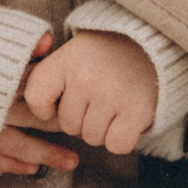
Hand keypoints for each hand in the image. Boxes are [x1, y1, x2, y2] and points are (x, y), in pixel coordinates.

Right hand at [0, 34, 80, 176]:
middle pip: (32, 117)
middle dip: (58, 124)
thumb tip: (48, 41)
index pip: (34, 86)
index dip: (56, 94)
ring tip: (71, 162)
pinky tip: (32, 169)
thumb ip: (14, 41)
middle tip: (84, 131)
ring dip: (46, 154)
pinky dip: (13, 165)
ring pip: (18, 145)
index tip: (77, 97)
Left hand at [23, 30, 157, 156]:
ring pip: (92, 138)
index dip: (46, 108)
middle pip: (68, 125)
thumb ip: (50, 78)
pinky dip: (121, 139)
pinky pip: (116, 145)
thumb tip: (38, 114)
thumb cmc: (105, 55)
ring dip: (102, 129)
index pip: (36, 98)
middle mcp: (86, 77)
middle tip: (99, 96)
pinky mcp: (137, 110)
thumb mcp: (73, 54)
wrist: (151, 42)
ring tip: (114, 103)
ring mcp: (111, 94)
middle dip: (82, 118)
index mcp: (66, 60)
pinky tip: (126, 118)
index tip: (63, 98)